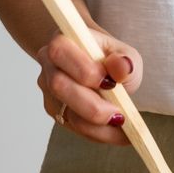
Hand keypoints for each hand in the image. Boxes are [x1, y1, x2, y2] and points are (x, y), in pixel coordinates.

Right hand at [36, 27, 142, 145]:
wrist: (99, 67)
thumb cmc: (110, 57)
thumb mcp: (124, 53)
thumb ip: (125, 60)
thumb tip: (122, 69)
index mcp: (62, 40)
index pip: (60, 51)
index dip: (82, 69)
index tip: (110, 83)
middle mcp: (49, 65)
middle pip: (59, 86)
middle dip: (92, 105)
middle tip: (120, 114)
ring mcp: (48, 90)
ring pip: (66, 113)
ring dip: (97, 125)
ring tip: (122, 125)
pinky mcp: (54, 111)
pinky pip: (73, 127)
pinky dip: (97, 132)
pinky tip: (115, 131)